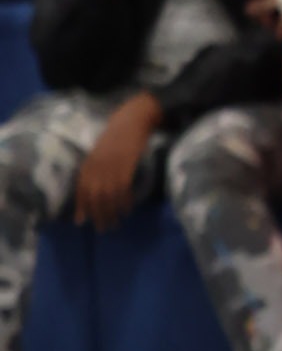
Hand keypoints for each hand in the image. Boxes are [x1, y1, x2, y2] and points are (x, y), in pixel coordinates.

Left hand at [73, 93, 161, 230]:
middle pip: (94, 197)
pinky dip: (124, 202)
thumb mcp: (100, 154)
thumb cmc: (116, 137)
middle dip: (97, 215)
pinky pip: (123, 190)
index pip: (81, 190)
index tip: (82, 222)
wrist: (130, 122)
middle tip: (103, 228)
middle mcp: (96, 168)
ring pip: (108, 197)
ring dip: (111, 213)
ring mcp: (111, 168)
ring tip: (115, 224)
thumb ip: (95, 169)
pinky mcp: (125, 168)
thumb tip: (94, 190)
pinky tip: (127, 209)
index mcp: (88, 164)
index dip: (81, 207)